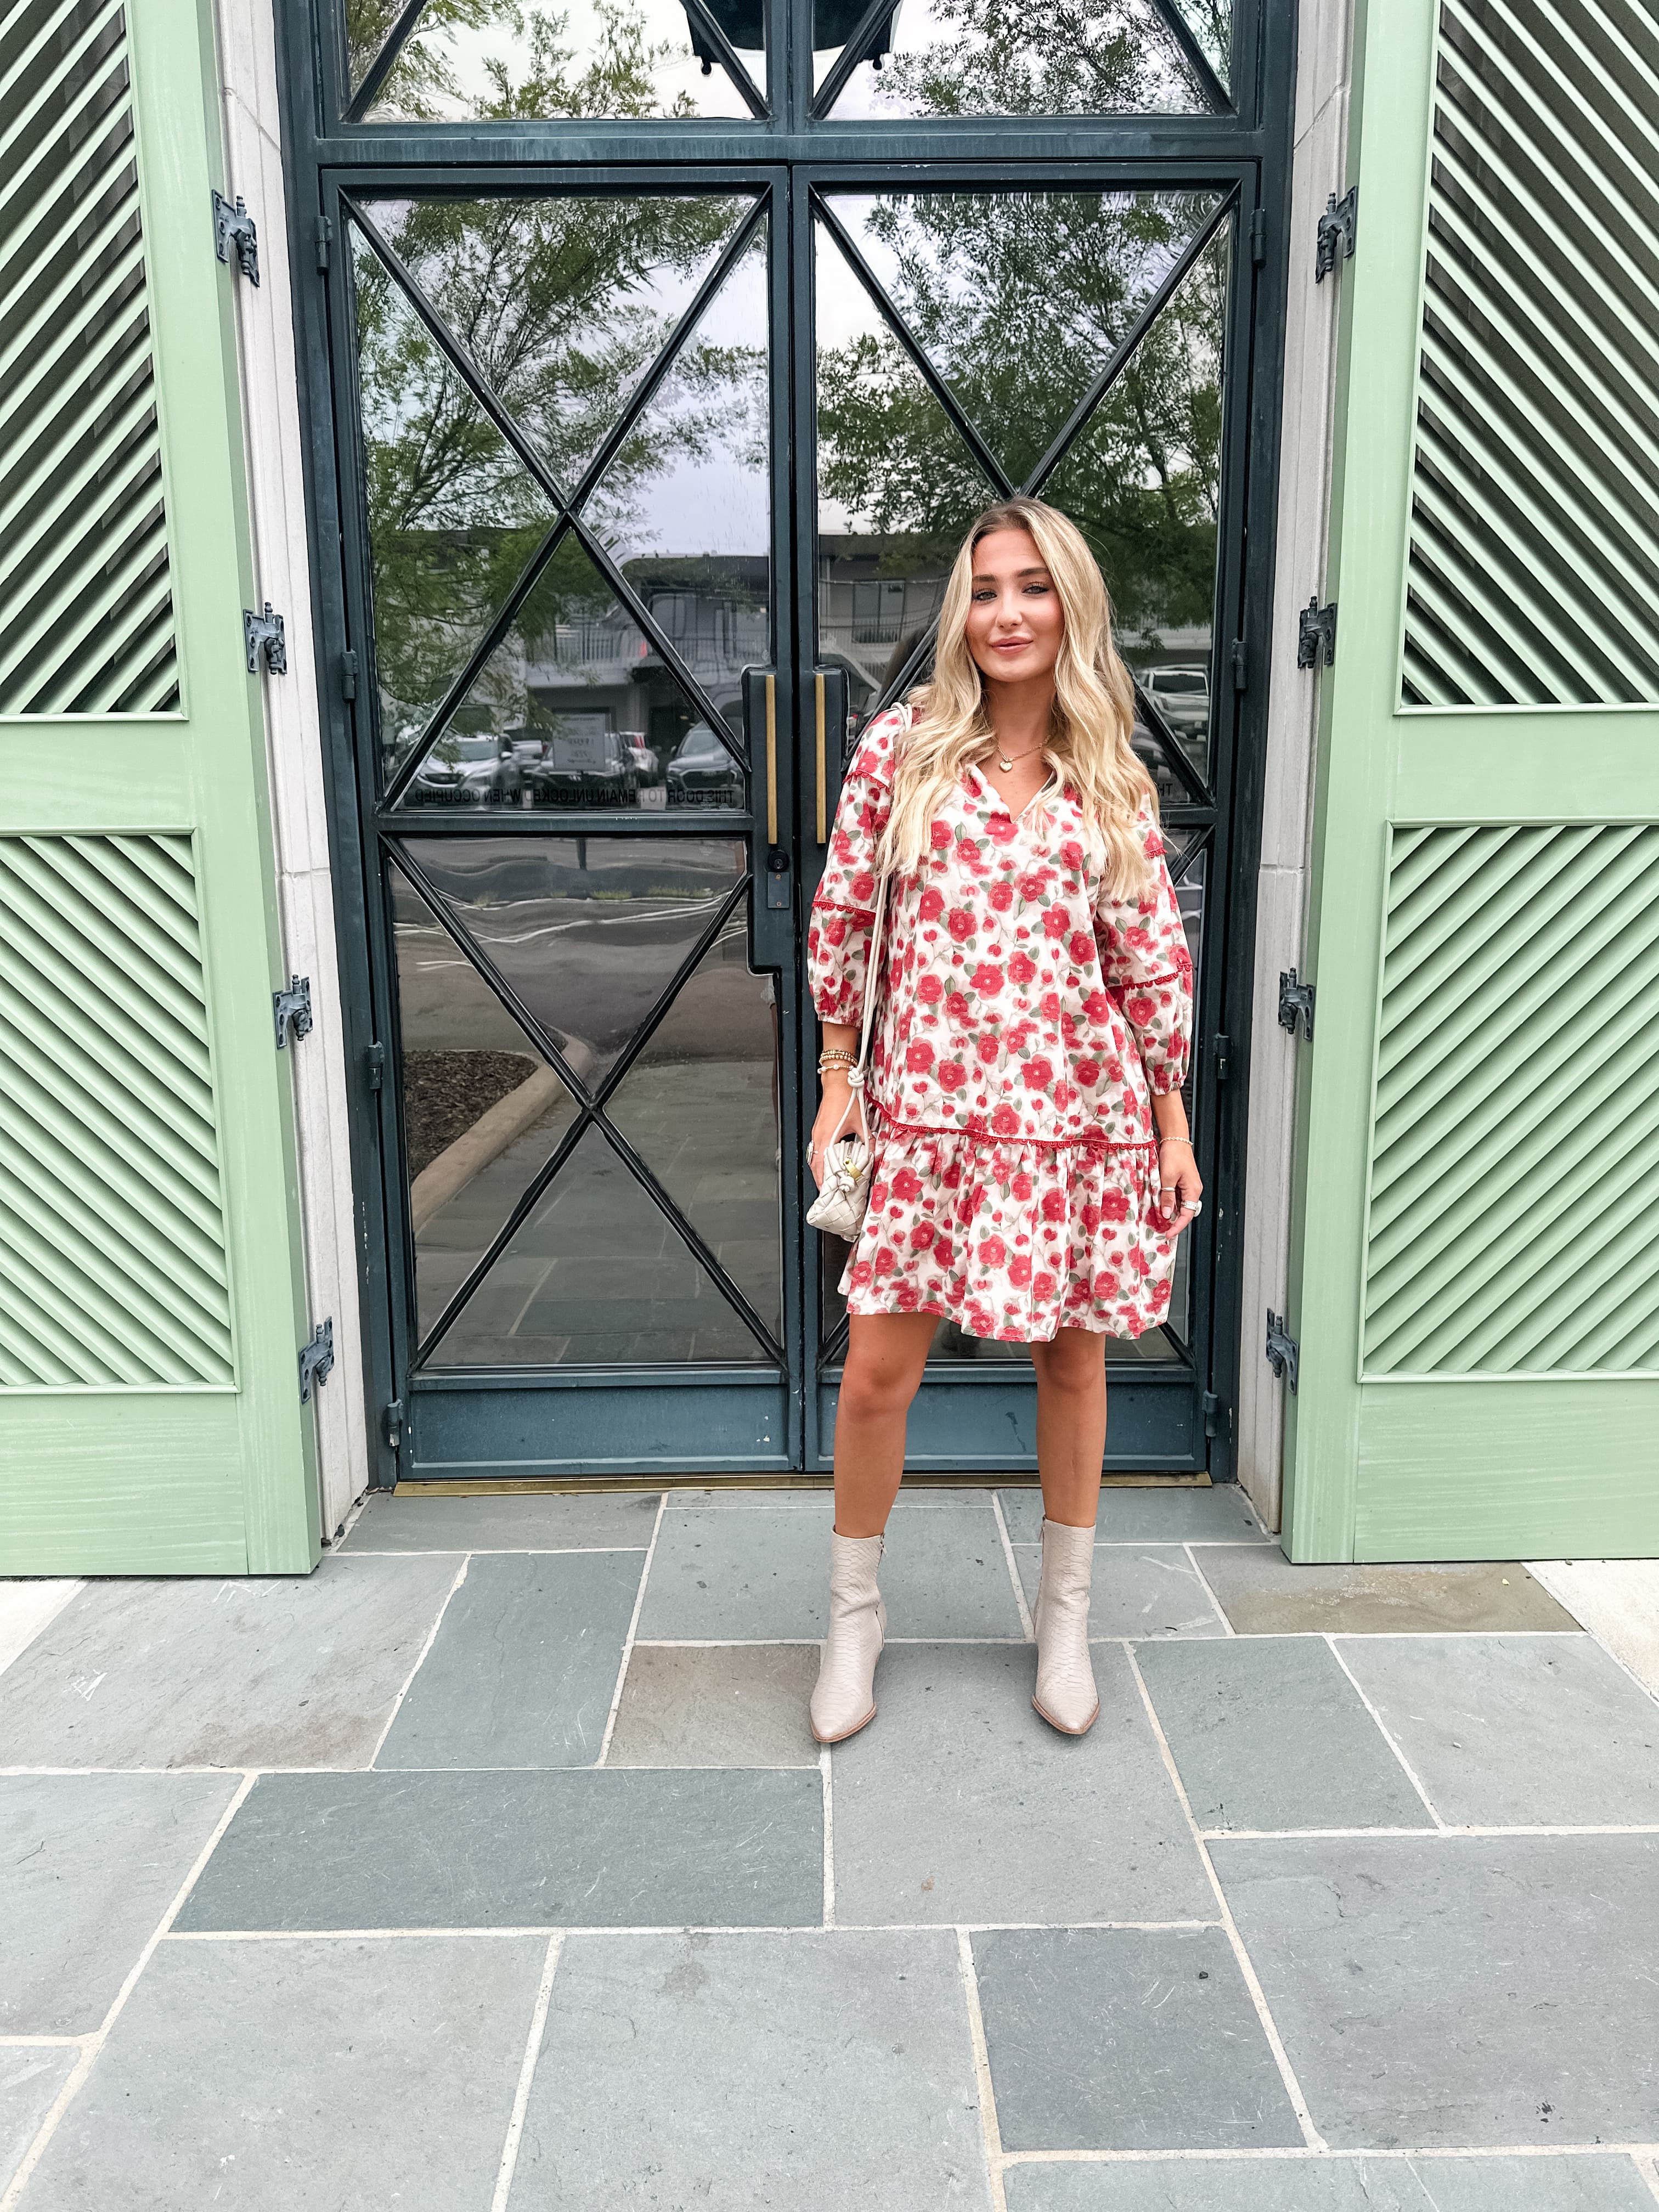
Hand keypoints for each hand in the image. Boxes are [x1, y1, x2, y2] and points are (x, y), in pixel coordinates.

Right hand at [810, 1073, 866, 1190]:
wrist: (837, 1083)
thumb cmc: (846, 1100)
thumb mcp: (860, 1122)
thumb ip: (866, 1139)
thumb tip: (872, 1152)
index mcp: (827, 1137)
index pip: (821, 1166)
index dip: (823, 1181)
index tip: (827, 1191)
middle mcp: (818, 1137)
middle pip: (815, 1165)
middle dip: (820, 1179)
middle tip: (827, 1191)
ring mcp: (816, 1133)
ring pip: (814, 1157)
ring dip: (819, 1170)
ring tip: (827, 1181)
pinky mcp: (818, 1129)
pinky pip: (816, 1149)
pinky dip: (820, 1160)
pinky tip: (828, 1164)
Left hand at [1156, 1136, 1202, 1232]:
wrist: (1175, 1138)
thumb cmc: (1174, 1154)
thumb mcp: (1167, 1177)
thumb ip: (1167, 1197)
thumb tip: (1167, 1214)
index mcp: (1193, 1190)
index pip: (1187, 1215)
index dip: (1177, 1227)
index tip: (1168, 1235)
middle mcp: (1193, 1189)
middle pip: (1185, 1211)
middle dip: (1174, 1221)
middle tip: (1161, 1228)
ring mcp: (1188, 1185)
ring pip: (1180, 1204)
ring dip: (1170, 1210)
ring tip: (1158, 1216)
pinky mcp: (1182, 1181)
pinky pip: (1176, 1196)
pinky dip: (1169, 1201)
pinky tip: (1160, 1202)